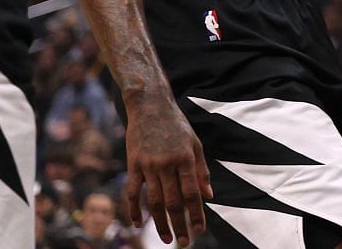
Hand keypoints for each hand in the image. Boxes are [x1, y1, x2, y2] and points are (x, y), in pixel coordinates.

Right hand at [123, 92, 211, 245]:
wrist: (150, 105)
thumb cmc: (176, 125)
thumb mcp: (195, 144)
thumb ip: (202, 171)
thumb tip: (209, 196)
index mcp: (185, 158)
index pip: (192, 193)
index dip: (196, 214)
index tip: (200, 230)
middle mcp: (167, 164)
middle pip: (173, 202)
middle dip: (180, 224)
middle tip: (184, 242)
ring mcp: (148, 165)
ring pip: (153, 201)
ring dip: (160, 223)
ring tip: (166, 239)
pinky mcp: (133, 164)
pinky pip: (132, 192)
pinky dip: (134, 210)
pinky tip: (139, 225)